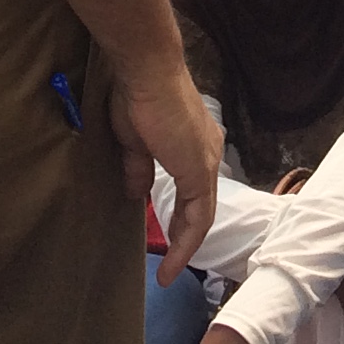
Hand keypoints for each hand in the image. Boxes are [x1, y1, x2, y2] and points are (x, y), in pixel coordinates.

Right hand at [117, 62, 222, 283]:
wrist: (147, 72)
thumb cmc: (138, 98)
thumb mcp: (135, 141)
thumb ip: (139, 168)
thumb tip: (136, 193)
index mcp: (195, 146)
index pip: (193, 190)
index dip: (180, 217)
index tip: (167, 237)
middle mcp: (208, 153)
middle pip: (201, 206)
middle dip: (184, 236)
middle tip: (170, 262)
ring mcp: (207, 162)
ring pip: (202, 215)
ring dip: (185, 244)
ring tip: (169, 271)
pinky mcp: (200, 170)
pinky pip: (198, 216)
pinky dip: (186, 240)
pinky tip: (173, 258)